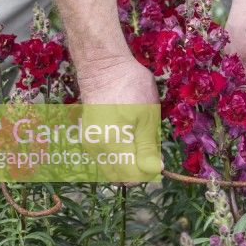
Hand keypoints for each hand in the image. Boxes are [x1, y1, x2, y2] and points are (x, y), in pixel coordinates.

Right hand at [77, 55, 161, 179]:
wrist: (104, 67)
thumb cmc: (131, 88)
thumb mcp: (147, 118)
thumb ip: (148, 149)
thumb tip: (155, 171)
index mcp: (112, 145)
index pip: (131, 177)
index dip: (148, 173)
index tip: (157, 160)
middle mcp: (95, 149)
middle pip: (119, 177)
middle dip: (137, 171)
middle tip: (150, 153)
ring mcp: (89, 143)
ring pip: (111, 168)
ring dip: (127, 164)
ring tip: (139, 142)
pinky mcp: (87, 137)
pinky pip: (104, 157)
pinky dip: (118, 156)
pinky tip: (128, 139)